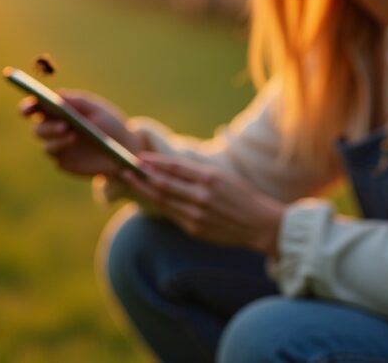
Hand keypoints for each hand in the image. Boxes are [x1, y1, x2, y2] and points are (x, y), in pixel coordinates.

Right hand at [18, 90, 143, 176]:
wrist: (126, 149)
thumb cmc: (110, 123)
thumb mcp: (97, 108)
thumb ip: (76, 101)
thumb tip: (55, 95)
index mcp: (58, 112)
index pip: (35, 109)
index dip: (27, 108)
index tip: (28, 108)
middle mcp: (54, 130)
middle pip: (37, 129)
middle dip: (47, 126)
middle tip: (64, 125)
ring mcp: (59, 147)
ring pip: (45, 144)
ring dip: (55, 139)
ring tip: (72, 134)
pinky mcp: (64, 162)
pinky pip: (55, 157)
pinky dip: (61, 149)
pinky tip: (73, 141)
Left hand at [121, 153, 284, 255]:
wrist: (260, 224)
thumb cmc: (242, 197)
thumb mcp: (223, 177)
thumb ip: (197, 174)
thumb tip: (169, 168)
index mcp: (210, 178)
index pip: (175, 167)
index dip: (155, 162)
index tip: (140, 158)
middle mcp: (202, 195)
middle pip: (164, 184)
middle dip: (142, 175)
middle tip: (126, 168)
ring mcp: (197, 214)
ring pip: (163, 200)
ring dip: (144, 189)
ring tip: (131, 180)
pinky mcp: (195, 228)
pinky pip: (172, 214)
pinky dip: (159, 204)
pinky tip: (150, 197)